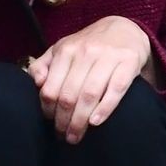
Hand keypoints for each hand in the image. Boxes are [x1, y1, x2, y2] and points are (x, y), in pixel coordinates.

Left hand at [27, 14, 154, 142]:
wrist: (125, 29)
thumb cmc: (90, 45)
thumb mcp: (64, 48)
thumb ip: (44, 64)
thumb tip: (36, 83)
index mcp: (66, 50)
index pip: (50, 87)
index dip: (48, 110)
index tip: (50, 123)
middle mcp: (86, 52)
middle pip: (69, 95)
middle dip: (64, 121)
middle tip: (64, 137)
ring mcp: (108, 57)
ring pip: (89, 94)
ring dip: (81, 120)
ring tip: (76, 136)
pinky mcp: (129, 62)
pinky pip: (116, 89)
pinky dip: (105, 108)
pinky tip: (96, 122)